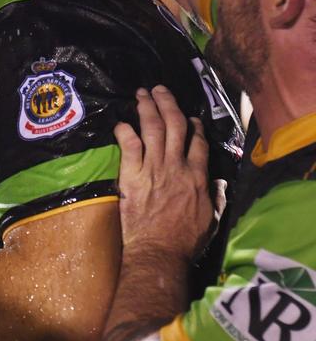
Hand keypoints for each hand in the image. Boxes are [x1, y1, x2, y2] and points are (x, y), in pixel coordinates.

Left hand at [113, 86, 214, 262]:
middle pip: (174, 126)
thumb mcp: (212, 219)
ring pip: (152, 129)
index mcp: (198, 176)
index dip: (194, 126)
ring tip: (141, 93)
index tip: (190, 117)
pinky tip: (121, 122)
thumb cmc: (186, 240)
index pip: (199, 142)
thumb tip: (219, 184)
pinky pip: (129, 146)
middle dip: (167, 104)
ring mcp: (153, 168)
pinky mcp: (132, 175)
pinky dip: (125, 131)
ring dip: (147, 108)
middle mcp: (176, 166)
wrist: (159, 250)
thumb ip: (217, 197)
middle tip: (159, 89)